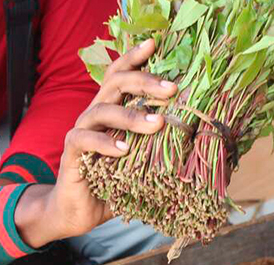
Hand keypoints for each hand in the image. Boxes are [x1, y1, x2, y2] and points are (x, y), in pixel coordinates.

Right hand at [16, 38, 177, 247]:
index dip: (134, 58)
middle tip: (172, 89)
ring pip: (102, 110)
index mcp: (112, 110)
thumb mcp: (142, 164)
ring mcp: (81, 131)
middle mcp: (95, 114)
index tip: (155, 44)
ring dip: (131, 116)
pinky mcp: (72, 153)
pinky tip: (124, 150)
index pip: (120, 75)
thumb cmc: (114, 185)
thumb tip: (201, 146)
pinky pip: (85, 140)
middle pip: (114, 84)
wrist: (79, 212)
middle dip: (144, 81)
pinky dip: (105, 143)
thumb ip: (161, 150)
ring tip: (156, 124)